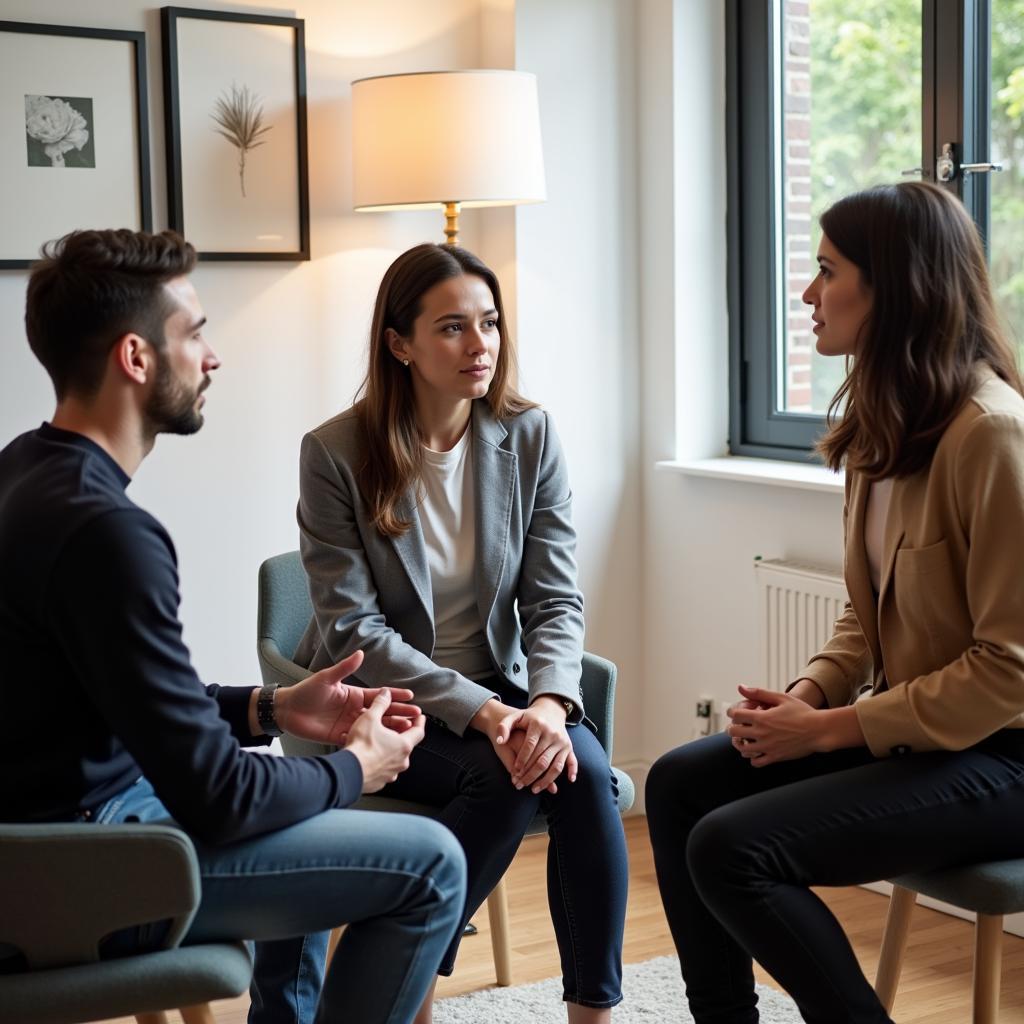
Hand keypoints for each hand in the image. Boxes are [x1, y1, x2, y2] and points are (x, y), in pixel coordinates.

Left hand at [274, 651, 420, 745]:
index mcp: (354, 695)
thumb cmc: (306, 691)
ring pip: (375, 728)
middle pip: (382, 713)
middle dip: (400, 714)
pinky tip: (385, 746)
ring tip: (406, 732)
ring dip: (390, 729)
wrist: (287, 710)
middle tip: (416, 717)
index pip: (379, 696)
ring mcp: (350, 724)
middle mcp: (355, 710)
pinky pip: (361, 739)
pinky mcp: (341, 736)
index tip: (411, 697)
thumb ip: (344, 668)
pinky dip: (373, 742)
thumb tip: (361, 654)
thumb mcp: (326, 678)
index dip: (395, 696)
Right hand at [344, 690, 426, 792]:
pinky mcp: (379, 783)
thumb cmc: (361, 747)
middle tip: (394, 728)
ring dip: (387, 750)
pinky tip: (366, 758)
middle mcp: (401, 761)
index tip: (420, 717)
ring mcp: (390, 774)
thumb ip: (380, 704)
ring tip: (377, 743)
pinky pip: (381, 770)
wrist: (348, 773)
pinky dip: (377, 763)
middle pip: (405, 746)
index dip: (419, 722)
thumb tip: (385, 694)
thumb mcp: (370, 718)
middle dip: (400, 736)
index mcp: (403, 745)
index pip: (418, 731)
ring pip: (393, 759)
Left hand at [496, 696, 577, 793]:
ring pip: (555, 766)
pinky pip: (572, 761)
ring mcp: (562, 741)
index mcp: (538, 725)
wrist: (550, 710)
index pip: (529, 746)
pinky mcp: (569, 746)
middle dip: (530, 775)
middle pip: (541, 760)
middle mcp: (552, 734)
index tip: (515, 771)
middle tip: (520, 785)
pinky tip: (569, 781)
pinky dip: (572, 771)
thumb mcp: (515, 717)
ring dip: (545, 780)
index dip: (521, 760)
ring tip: (533, 789)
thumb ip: (504, 727)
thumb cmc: (529, 717)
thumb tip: (499, 741)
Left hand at [726, 685, 824, 766]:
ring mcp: (768, 747)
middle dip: (733, 727)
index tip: (736, 713)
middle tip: (739, 726)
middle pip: (734, 733)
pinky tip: (757, 750)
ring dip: (741, 743)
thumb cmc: (802, 712)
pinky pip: (756, 762)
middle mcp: (762, 733)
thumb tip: (740, 687)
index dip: (732, 712)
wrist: (819, 730)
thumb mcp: (781, 698)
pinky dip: (753, 757)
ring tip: (746, 739)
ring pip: (742, 749)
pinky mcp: (775, 757)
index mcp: (762, 717)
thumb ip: (759, 692)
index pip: (735, 715)